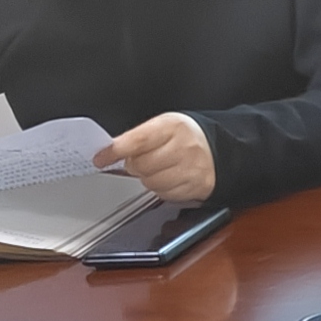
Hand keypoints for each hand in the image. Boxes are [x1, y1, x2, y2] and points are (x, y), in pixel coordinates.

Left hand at [95, 113, 214, 202]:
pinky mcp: (195, 186)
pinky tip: (170, 177)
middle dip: (135, 166)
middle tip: (143, 160)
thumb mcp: (163, 127)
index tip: (101, 158)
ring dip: (148, 178)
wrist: (220, 151)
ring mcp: (191, 168)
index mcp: (172, 127)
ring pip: (151, 182)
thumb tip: (109, 152)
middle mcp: (184, 147)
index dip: (116, 151)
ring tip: (159, 168)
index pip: (138, 140)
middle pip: (142, 165)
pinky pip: (164, 194)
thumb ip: (137, 138)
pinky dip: (162, 188)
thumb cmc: (185, 138)